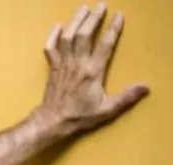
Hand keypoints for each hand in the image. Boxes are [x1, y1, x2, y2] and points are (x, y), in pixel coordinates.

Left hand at [38, 3, 149, 136]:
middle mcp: (77, 64)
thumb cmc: (80, 116)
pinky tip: (57, 26)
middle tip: (101, 6)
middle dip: (93, 19)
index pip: (105, 45)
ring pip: (67, 37)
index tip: (118, 16)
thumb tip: (146, 87)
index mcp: (92, 71)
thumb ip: (126, 97)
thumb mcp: (107, 110)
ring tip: (83, 9)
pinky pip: (50, 48)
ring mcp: (62, 64)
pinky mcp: (53, 68)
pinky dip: (52, 36)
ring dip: (75, 21)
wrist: (53, 121)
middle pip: (84, 35)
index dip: (112, 29)